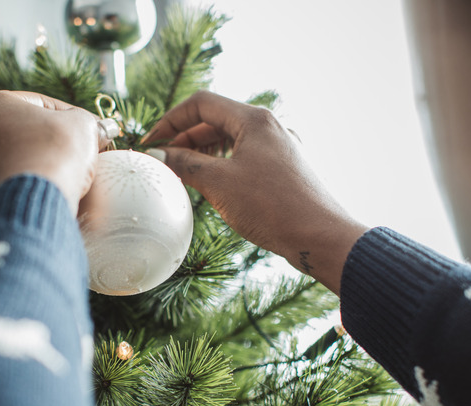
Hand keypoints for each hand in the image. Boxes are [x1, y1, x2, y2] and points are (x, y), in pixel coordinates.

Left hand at [0, 91, 108, 216]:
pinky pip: (13, 191)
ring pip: (18, 165)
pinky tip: (54, 197)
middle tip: (82, 155)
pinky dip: (32, 192)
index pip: (41, 104)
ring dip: (42, 168)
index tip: (91, 130)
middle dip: (53, 144)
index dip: (72, 116)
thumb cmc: (56, 153)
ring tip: (70, 179)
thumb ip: (91, 123)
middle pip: (25, 135)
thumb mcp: (83, 125)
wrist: (35, 204)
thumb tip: (102, 130)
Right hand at [145, 91, 367, 293]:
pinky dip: (220, 164)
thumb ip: (185, 163)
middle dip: (184, 138)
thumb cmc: (272, 207)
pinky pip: (243, 156)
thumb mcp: (219, 183)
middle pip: (215, 120)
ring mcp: (278, 147)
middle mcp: (269, 126)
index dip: (170, 121)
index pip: (200, 104)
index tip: (150, 143)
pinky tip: (208, 182)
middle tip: (161, 161)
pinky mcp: (282, 167)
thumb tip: (159, 155)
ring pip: (229, 139)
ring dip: (201, 151)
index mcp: (254, 119)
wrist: (319, 237)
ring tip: (180, 172)